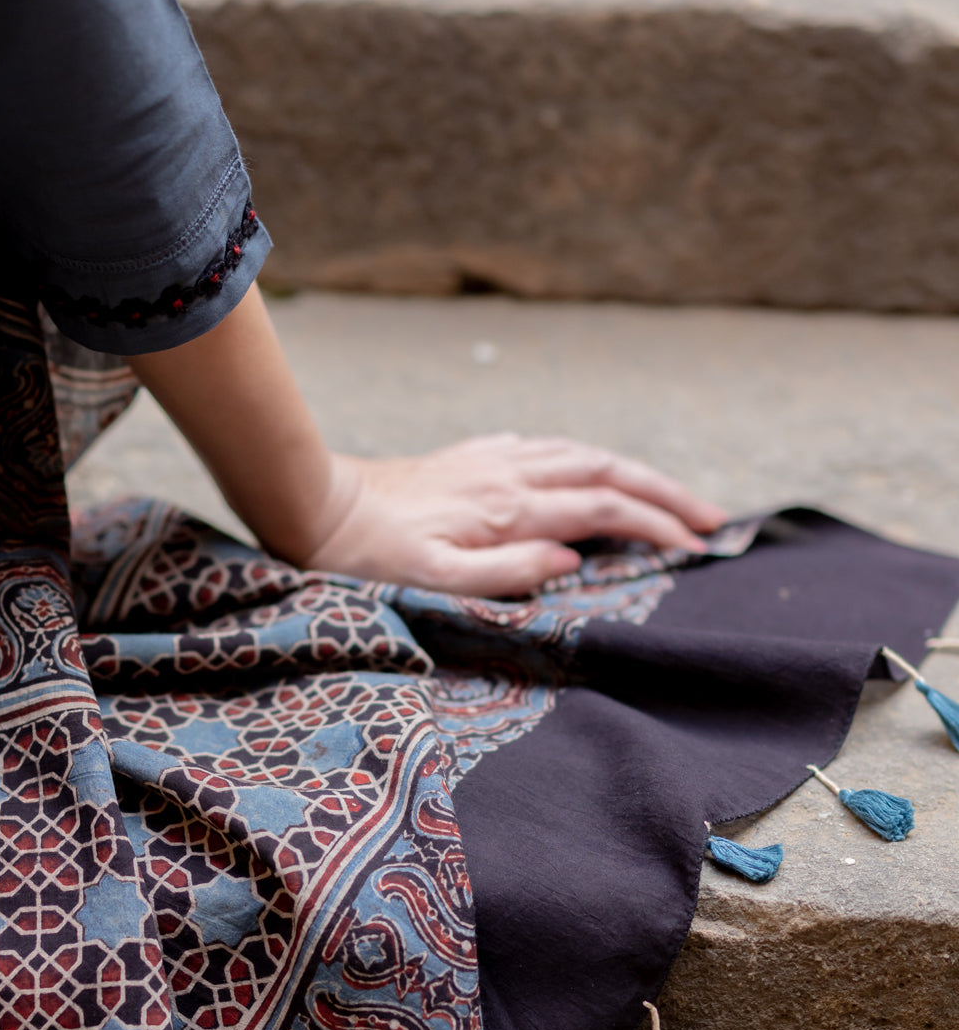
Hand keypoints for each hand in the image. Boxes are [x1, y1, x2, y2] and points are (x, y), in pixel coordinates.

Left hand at [304, 433, 727, 596]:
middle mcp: (509, 474)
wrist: (314, 508)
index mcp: (509, 508)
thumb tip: (573, 560)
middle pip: (609, 470)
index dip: (656, 526)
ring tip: (672, 496)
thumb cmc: (368, 559)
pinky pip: (548, 448)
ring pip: (582, 453)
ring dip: (635, 472)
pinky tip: (591, 468)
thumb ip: (510, 572)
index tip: (698, 549)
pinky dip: (587, 458)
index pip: (605, 509)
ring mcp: (492, 460)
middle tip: (715, 518)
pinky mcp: (472, 458)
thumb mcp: (437, 581)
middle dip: (667, 493)